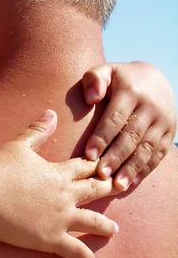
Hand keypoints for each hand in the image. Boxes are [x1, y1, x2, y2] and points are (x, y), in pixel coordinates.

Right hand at [0, 110, 118, 257]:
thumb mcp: (18, 145)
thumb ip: (37, 130)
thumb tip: (50, 113)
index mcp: (58, 172)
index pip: (86, 167)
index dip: (98, 166)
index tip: (109, 165)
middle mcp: (65, 195)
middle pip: (95, 192)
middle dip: (109, 189)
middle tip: (121, 189)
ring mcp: (60, 218)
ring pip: (92, 222)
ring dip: (105, 226)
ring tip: (114, 230)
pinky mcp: (50, 238)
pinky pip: (74, 250)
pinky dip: (84, 255)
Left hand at [82, 62, 176, 189]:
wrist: (154, 79)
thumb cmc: (118, 79)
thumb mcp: (105, 71)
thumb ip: (94, 79)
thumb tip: (91, 98)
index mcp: (132, 91)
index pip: (116, 118)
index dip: (102, 137)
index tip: (89, 154)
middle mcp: (151, 107)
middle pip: (132, 136)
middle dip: (116, 157)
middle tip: (100, 174)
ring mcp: (164, 121)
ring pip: (147, 148)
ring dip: (132, 168)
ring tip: (117, 185)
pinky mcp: (170, 132)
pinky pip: (159, 154)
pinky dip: (145, 169)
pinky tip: (131, 182)